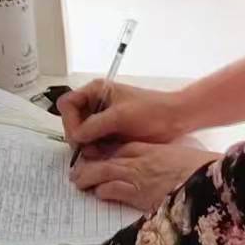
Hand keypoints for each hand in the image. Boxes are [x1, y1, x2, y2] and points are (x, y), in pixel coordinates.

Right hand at [59, 79, 189, 146]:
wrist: (175, 120)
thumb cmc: (153, 110)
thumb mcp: (120, 116)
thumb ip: (94, 126)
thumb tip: (76, 137)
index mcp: (97, 91)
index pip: (68, 104)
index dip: (70, 121)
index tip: (79, 136)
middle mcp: (97, 104)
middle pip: (73, 122)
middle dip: (79, 137)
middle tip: (89, 149)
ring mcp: (103, 120)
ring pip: (82, 136)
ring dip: (88, 146)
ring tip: (102, 151)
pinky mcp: (110, 133)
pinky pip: (94, 144)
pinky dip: (97, 151)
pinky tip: (108, 153)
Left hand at [71, 140, 220, 211]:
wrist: (206, 179)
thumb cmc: (194, 167)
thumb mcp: (173, 155)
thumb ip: (157, 156)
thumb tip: (150, 163)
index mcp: (147, 148)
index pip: (117, 146)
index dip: (101, 149)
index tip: (91, 152)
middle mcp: (137, 160)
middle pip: (104, 158)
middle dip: (87, 164)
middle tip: (76, 170)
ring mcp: (136, 177)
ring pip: (102, 173)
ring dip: (88, 177)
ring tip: (78, 181)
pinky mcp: (138, 194)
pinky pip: (112, 190)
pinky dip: (102, 191)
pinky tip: (97, 193)